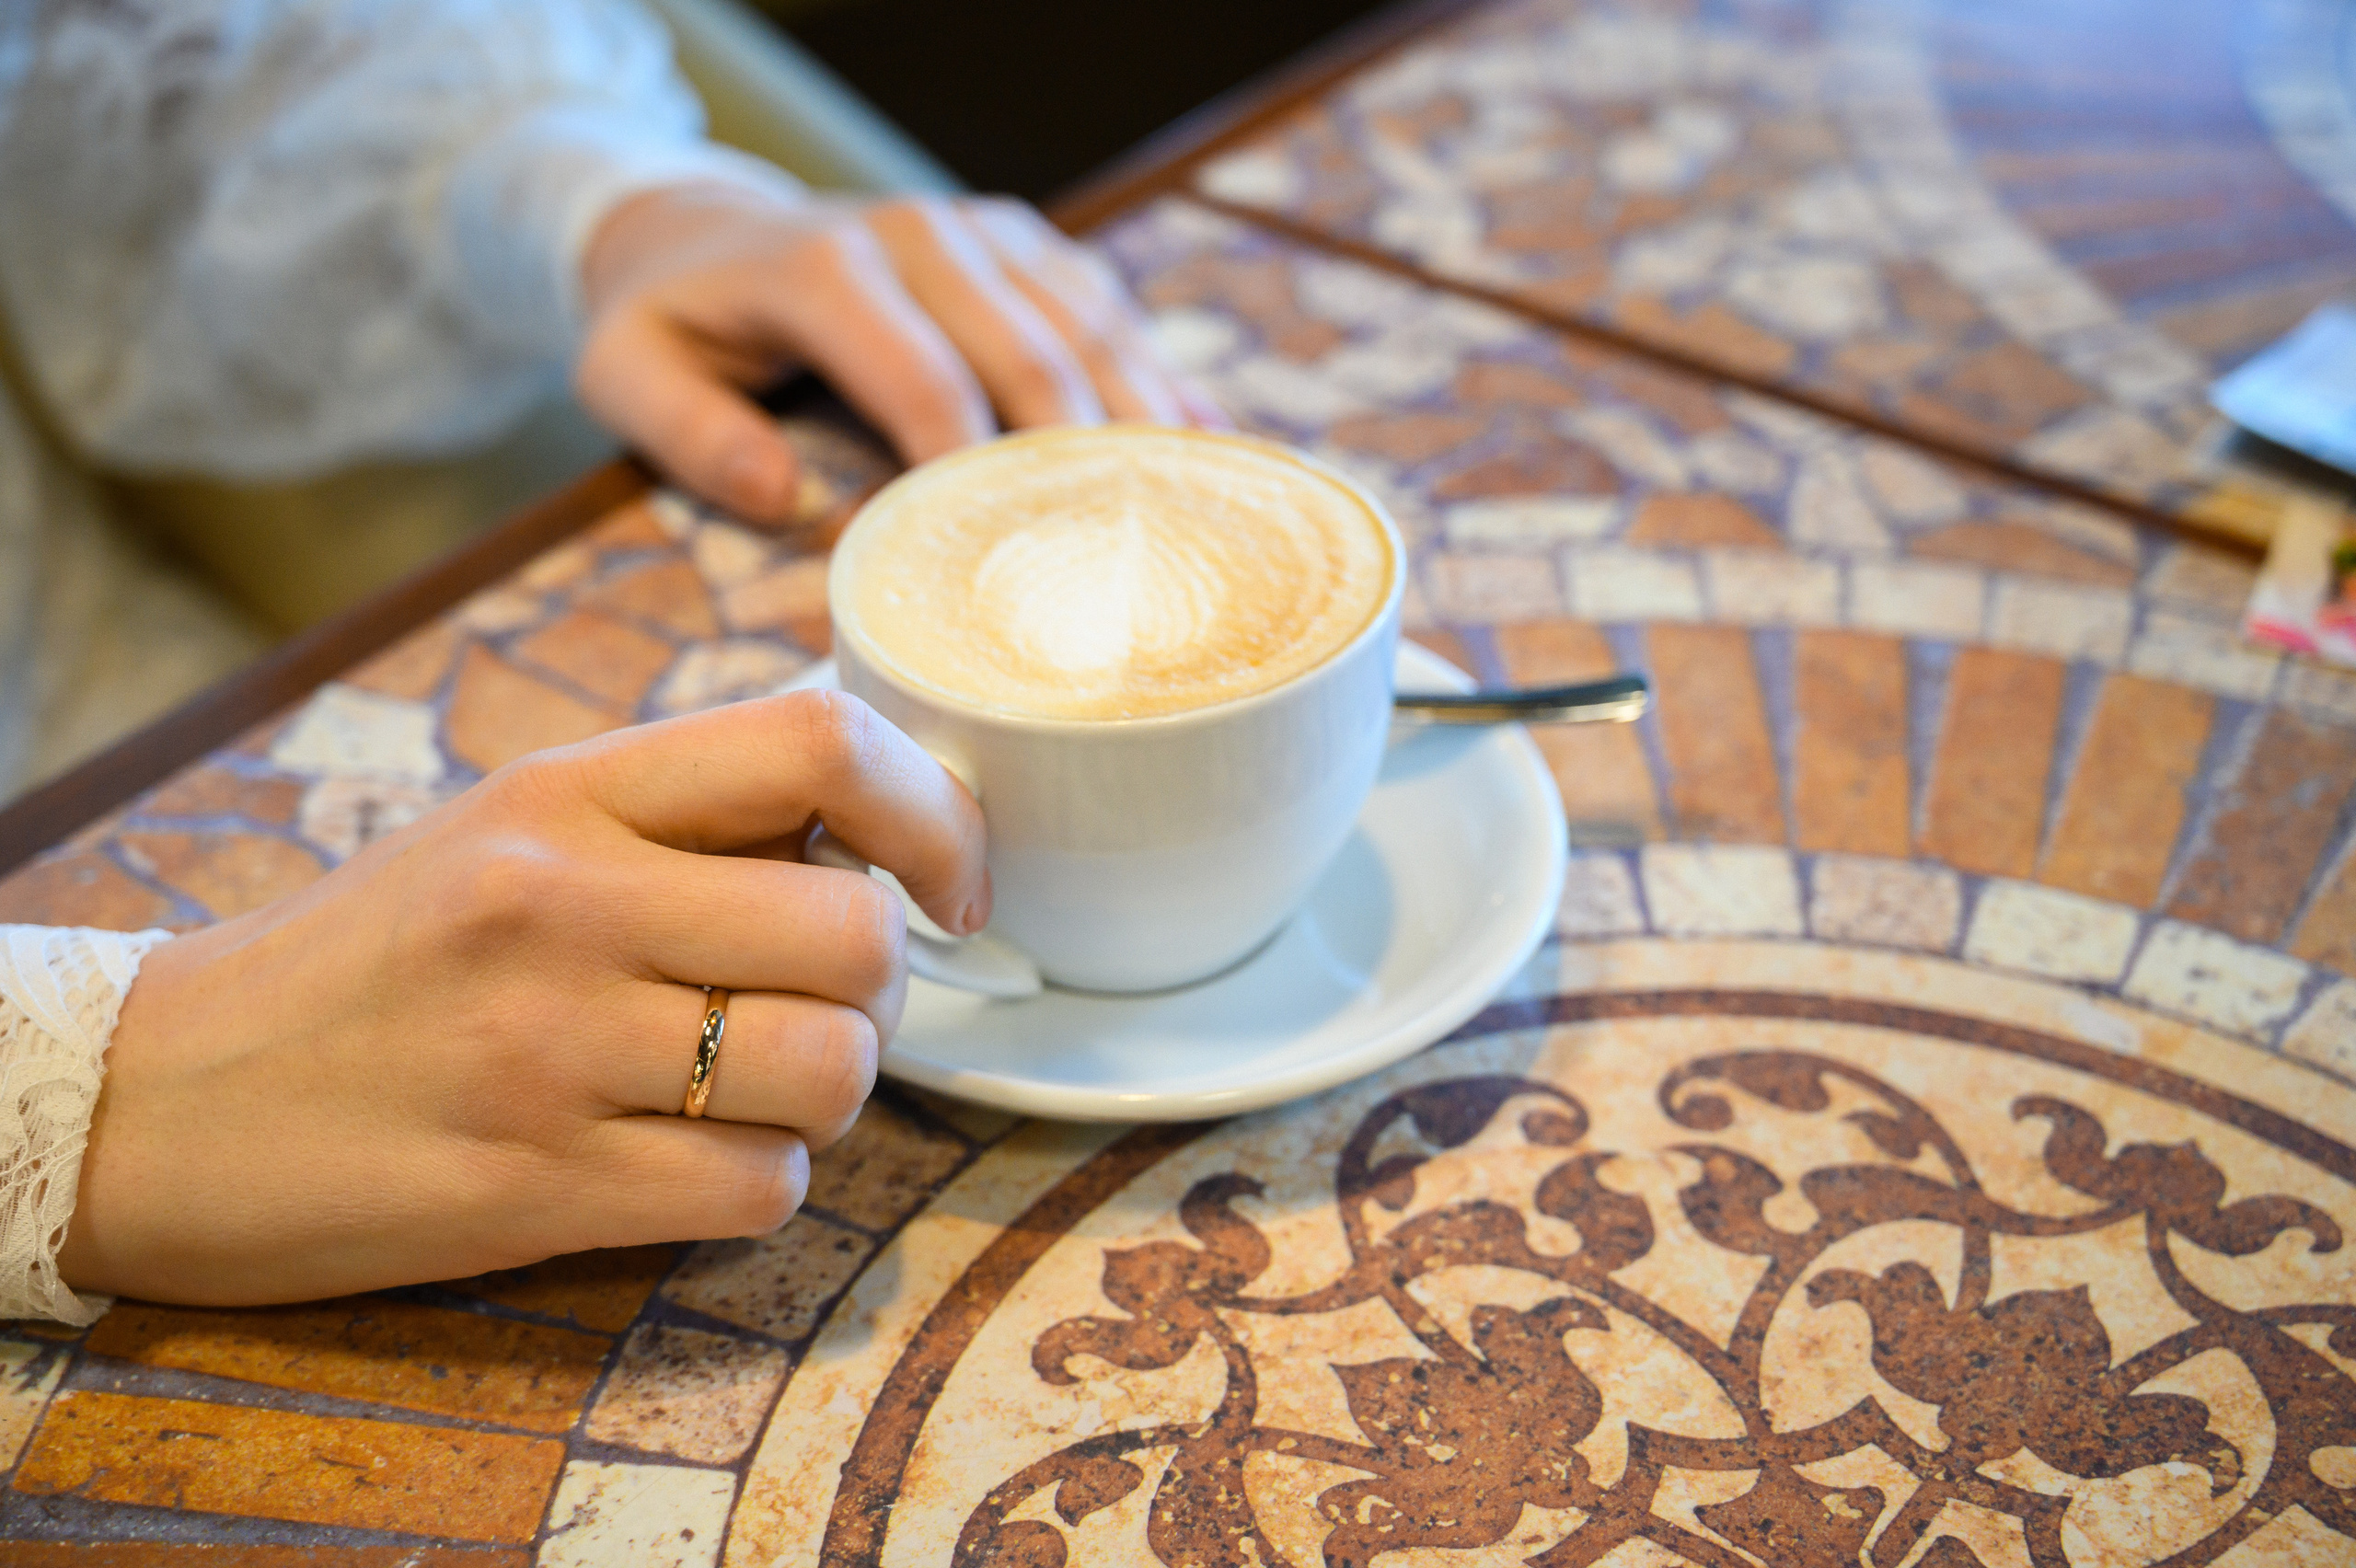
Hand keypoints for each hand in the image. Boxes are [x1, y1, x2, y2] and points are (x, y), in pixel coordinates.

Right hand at [58, 692, 985, 1305]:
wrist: (166, 1100)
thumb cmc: (375, 957)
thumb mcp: (512, 830)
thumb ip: (684, 815)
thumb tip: (885, 822)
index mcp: (569, 792)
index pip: (822, 742)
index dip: (934, 813)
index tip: (951, 881)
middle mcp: (566, 904)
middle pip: (860, 936)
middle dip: (886, 988)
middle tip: (825, 1003)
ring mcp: (550, 1050)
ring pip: (833, 1072)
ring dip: (831, 1093)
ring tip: (756, 1083)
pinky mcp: (537, 1185)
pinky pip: (759, 1187)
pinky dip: (762, 1182)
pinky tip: (694, 1159)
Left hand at [575, 187, 1224, 524]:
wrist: (705, 228)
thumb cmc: (676, 324)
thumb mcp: (627, 374)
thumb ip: (691, 435)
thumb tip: (784, 498)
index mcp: (828, 270)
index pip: (925, 382)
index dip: (973, 478)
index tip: (1010, 574)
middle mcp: (924, 234)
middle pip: (1032, 358)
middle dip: (1082, 468)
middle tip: (1120, 578)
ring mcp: (990, 233)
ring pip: (1092, 332)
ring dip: (1144, 428)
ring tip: (1192, 527)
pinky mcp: (1031, 247)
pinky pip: (1112, 315)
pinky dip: (1159, 387)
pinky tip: (1204, 460)